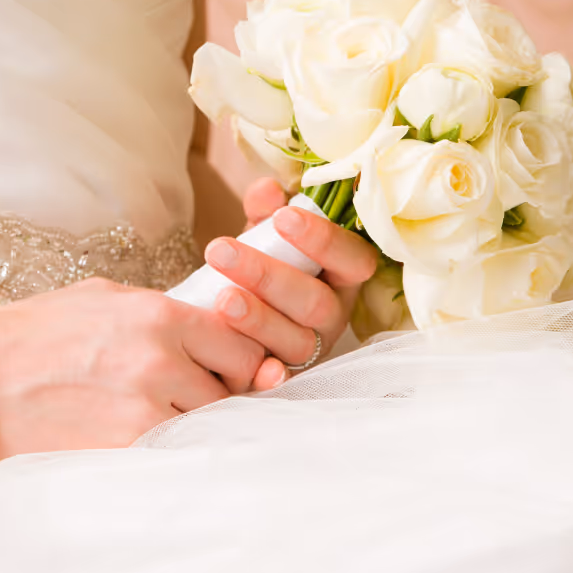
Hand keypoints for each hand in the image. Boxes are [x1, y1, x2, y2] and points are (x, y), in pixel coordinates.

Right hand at [0, 277, 268, 455]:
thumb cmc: (38, 331)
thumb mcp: (105, 298)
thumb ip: (162, 311)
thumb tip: (210, 325)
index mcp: (158, 314)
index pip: (241, 343)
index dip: (240, 356)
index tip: (225, 363)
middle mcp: (160, 359)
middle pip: (235, 387)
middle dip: (223, 390)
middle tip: (196, 389)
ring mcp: (144, 409)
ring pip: (208, 423)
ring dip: (195, 419)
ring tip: (159, 408)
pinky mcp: (125, 449)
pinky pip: (173, 450)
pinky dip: (167, 444)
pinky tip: (138, 430)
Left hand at [204, 177, 377, 392]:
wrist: (227, 316)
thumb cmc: (258, 267)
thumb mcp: (261, 237)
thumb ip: (264, 212)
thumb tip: (268, 189)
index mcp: (339, 277)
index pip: (352, 259)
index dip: (323, 240)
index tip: (283, 218)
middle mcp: (333, 317)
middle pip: (315, 303)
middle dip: (268, 276)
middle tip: (221, 250)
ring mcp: (310, 354)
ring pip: (295, 342)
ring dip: (258, 320)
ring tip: (222, 298)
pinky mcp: (283, 383)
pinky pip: (273, 382)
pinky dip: (257, 374)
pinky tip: (231, 356)